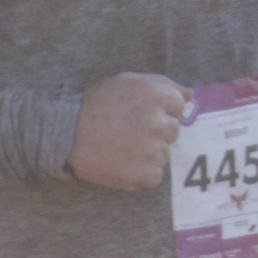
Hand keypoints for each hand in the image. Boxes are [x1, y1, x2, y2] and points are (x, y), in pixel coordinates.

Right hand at [69, 72, 191, 189]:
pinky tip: (123, 162)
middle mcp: (158, 122)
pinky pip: (156, 175)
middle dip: (155, 132)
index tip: (140, 115)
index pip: (178, 106)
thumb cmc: (96, 105)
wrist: (66, 135)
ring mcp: (153, 151)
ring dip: (149, 153)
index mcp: (157, 96)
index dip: (160, 110)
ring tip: (123, 147)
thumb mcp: (127, 82)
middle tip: (129, 131)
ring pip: (165, 154)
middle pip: (173, 131)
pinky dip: (143, 172)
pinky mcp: (144, 175)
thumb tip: (191, 95)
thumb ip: (163, 84)